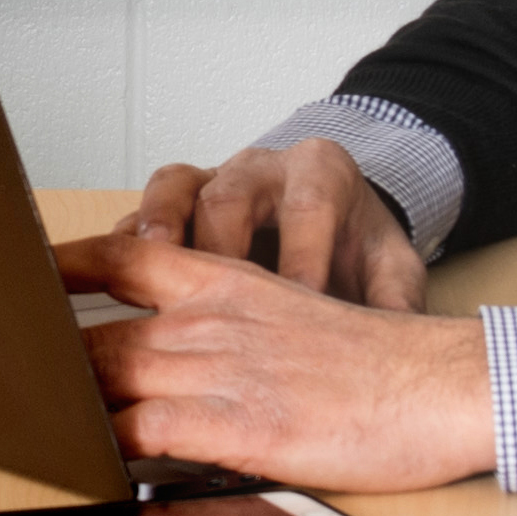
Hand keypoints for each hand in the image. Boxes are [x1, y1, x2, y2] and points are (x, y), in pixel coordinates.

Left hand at [47, 229, 493, 489]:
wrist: (444, 385)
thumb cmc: (383, 368)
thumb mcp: (299, 319)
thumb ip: (237, 328)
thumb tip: (187, 357)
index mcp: (231, 284)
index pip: (129, 254)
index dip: (64, 261)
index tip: (18, 270)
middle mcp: (214, 318)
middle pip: (98, 328)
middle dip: (40, 355)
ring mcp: (221, 369)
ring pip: (108, 376)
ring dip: (58, 403)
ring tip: (14, 421)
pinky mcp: (237, 425)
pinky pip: (143, 431)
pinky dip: (103, 448)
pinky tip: (80, 463)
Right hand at [125, 142, 426, 307]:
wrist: (335, 230)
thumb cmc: (355, 251)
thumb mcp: (392, 270)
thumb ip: (397, 301)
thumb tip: (399, 344)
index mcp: (321, 174)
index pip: (310, 206)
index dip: (302, 257)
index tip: (301, 304)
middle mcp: (261, 171)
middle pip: (232, 192)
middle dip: (221, 244)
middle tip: (216, 293)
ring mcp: (209, 184)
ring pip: (175, 188)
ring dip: (158, 227)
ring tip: (149, 267)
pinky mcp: (173, 212)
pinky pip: (139, 216)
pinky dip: (126, 249)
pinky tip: (117, 286)